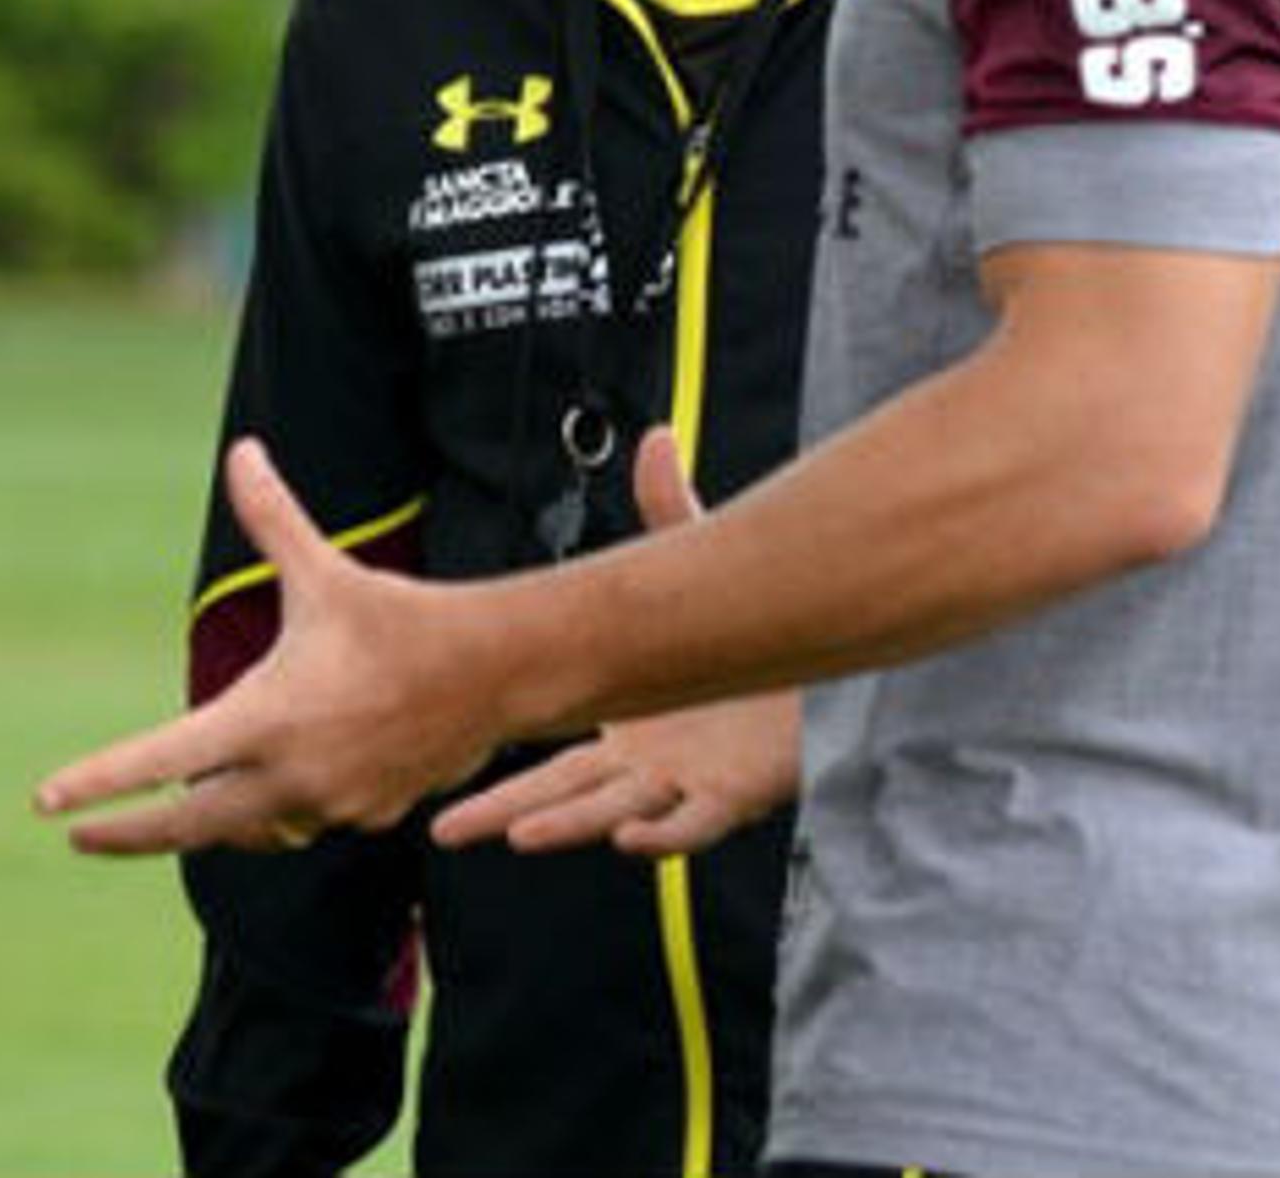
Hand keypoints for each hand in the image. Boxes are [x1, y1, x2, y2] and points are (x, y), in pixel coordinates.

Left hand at [34, 437, 497, 853]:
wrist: (495, 674)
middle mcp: (290, 775)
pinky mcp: (365, 821)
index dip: (99, 783)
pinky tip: (268, 792)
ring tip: (172, 811)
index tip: (46, 804)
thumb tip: (242, 450)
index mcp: (265, 717)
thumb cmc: (400, 618)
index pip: (161, 761)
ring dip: (207, 822)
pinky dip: (274, 813)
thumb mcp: (325, 571)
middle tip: (79, 837)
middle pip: (186, 826)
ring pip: (246, 831)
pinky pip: (300, 825)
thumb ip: (273, 519)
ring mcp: (329, 808)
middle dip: (128, 834)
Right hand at [431, 429, 799, 855]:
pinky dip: (664, 837)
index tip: (441, 785)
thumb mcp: (703, 575)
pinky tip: (632, 839)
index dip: (497, 773)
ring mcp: (687, 784)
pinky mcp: (736, 796)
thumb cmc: (760, 645)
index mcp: (623, 726)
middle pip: (564, 795)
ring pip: (617, 813)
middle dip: (505, 811)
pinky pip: (694, 825)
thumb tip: (655, 440)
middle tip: (447, 829)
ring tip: (522, 833)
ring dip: (570, 825)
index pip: (549, 756)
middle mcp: (646, 766)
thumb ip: (670, 511)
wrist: (837, 683)